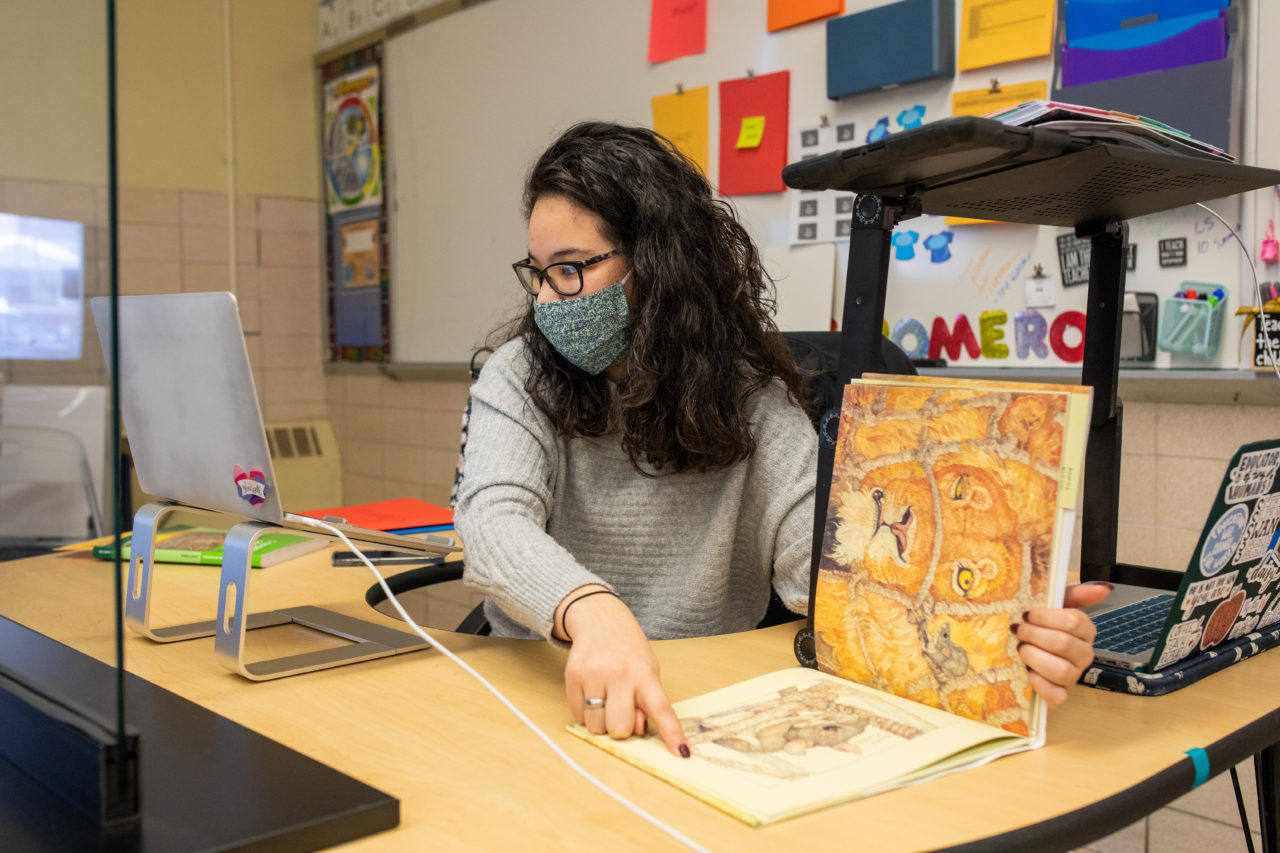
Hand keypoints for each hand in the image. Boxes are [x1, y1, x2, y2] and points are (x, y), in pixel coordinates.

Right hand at [556, 586, 689, 757]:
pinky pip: (577, 716)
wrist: (599, 619)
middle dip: (620, 727)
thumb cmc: (628, 650)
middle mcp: (619, 674)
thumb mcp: (648, 670)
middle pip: (619, 728)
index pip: (661, 709)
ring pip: (595, 727)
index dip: (672, 733)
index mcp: (645, 673)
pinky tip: (592, 693)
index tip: (682, 753)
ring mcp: (593, 675)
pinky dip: (585, 713)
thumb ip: (646, 702)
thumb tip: (635, 731)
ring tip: (605, 700)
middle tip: (620, 710)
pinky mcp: (572, 676)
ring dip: (601, 722)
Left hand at [1013, 582, 1111, 706]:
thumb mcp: (1056, 602)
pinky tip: (1028, 672)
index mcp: (1085, 630)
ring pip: (1060, 671)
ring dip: (1034, 657)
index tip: (1027, 614)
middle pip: (1063, 644)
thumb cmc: (1041, 622)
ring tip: (1021, 649)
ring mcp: (1074, 675)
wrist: (1024, 644)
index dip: (1046, 617)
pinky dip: (1040, 685)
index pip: (1074, 621)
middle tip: (1018, 630)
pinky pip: (1056, 696)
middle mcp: (1083, 654)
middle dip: (1034, 635)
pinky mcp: (1060, 694)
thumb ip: (1077, 593)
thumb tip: (1103, 588)